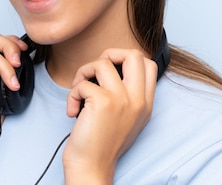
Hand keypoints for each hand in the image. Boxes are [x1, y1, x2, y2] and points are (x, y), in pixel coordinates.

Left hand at [63, 49, 157, 183]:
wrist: (92, 167)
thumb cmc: (102, 143)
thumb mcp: (126, 118)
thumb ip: (128, 95)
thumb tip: (112, 67)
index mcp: (146, 104)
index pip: (149, 64)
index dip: (126, 60)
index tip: (110, 73)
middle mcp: (138, 100)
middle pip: (133, 54)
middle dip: (109, 55)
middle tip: (95, 73)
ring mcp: (122, 99)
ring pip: (102, 62)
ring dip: (83, 73)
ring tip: (78, 92)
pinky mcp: (102, 102)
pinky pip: (83, 82)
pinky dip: (72, 94)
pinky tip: (73, 110)